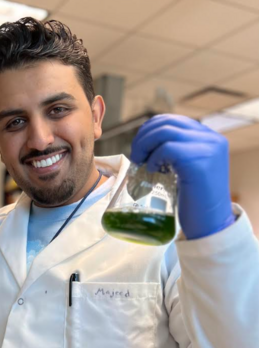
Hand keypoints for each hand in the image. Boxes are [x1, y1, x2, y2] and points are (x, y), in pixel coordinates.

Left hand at [130, 114, 234, 239]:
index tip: (139, 149)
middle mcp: (211, 139)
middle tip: (135, 157)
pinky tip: (153, 171)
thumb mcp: (187, 171)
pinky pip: (168, 148)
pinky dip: (154, 158)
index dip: (150, 131)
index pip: (173, 121)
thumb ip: (176, 155)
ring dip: (145, 145)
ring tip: (140, 164)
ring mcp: (208, 148)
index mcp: (209, 138)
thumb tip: (145, 146)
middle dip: (143, 137)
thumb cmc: (195, 203)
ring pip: (165, 131)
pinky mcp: (200, 161)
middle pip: (167, 123)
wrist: (210, 226)